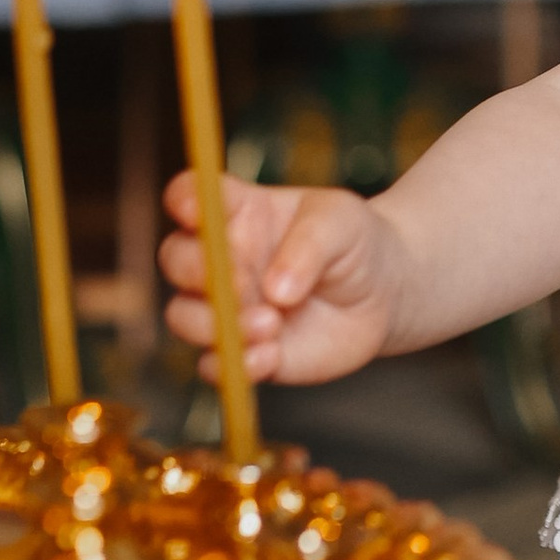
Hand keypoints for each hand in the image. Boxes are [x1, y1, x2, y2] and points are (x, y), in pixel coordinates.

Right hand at [159, 172, 404, 382]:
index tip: (196, 211)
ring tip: (272, 325)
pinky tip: (272, 356)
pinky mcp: (243, 348)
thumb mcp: (341, 222)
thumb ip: (308, 246)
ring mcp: (228, 306)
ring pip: (183, 316)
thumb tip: (276, 292)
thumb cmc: (355, 242)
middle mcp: (222, 258)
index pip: (190, 195)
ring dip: (213, 324)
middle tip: (242, 285)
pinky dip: (234, 365)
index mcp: (239, 211)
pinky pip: (214, 364)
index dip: (183, 200)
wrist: (384, 293)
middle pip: (175, 258)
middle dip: (196, 271)